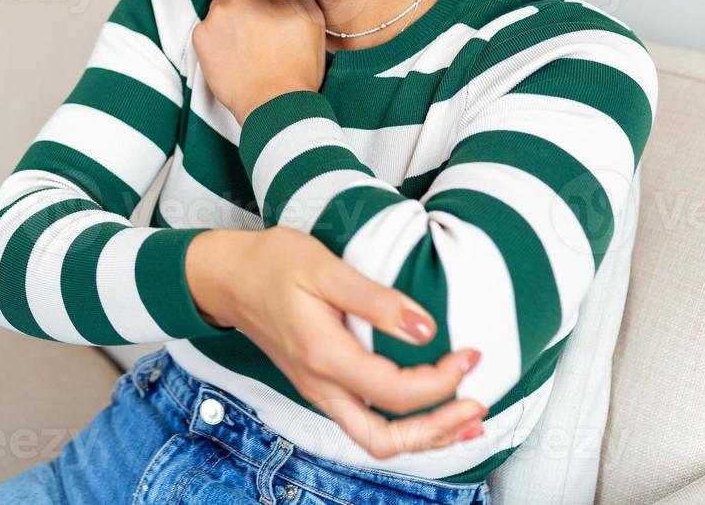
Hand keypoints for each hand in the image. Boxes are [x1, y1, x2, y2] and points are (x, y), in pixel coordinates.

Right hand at [186, 226, 485, 458]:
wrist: (227, 276)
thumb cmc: (271, 263)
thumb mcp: (324, 267)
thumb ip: (376, 300)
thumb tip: (424, 328)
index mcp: (323, 355)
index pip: (394, 392)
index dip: (442, 381)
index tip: (471, 355)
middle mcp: (320, 385)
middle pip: (385, 439)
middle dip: (438, 431)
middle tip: (477, 406)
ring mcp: (318, 391)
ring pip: (375, 441)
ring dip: (424, 436)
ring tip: (465, 420)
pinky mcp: (320, 386)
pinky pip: (365, 424)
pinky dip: (403, 425)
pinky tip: (428, 410)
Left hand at [192, 0, 327, 123]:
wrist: (276, 102)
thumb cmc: (299, 66)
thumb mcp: (313, 19)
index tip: (267, 15)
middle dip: (244, 10)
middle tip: (257, 36)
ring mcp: (216, 14)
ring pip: (219, 13)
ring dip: (228, 26)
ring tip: (245, 51)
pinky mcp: (200, 35)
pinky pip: (205, 33)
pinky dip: (214, 44)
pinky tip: (232, 59)